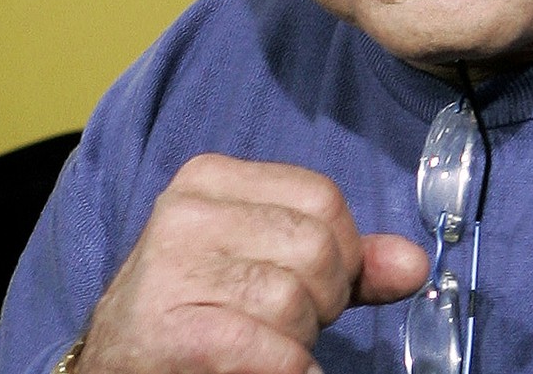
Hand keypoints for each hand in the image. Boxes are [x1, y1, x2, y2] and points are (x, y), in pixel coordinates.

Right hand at [76, 154, 428, 372]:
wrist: (120, 365)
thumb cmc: (198, 314)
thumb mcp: (267, 266)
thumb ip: (342, 261)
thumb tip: (412, 264)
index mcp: (209, 179)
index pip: (323, 198)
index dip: (340, 251)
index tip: (309, 284)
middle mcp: (185, 212)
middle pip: (316, 248)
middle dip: (320, 299)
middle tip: (279, 323)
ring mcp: (172, 269)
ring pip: (295, 301)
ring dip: (295, 341)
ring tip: (256, 345)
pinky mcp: (173, 332)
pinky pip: (274, 352)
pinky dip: (289, 370)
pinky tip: (269, 370)